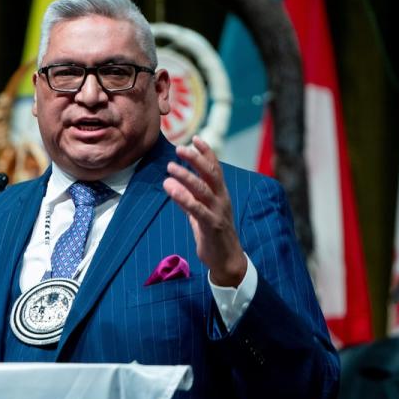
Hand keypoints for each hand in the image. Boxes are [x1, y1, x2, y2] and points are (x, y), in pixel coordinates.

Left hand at [162, 136, 246, 286]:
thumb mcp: (200, 214)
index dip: (206, 153)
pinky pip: (197, 209)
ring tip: (171, 167)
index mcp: (220, 194)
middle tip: (179, 148)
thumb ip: (189, 199)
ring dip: (187, 176)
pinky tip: (172, 189)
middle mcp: (221, 199)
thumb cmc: (213, 236)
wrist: (227, 261)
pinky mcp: (212, 226)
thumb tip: (173, 184)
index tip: (196, 138)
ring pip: (203, 189)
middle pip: (211, 174)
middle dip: (196, 159)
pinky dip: (184, 198)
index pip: (215, 169)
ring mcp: (218, 212)